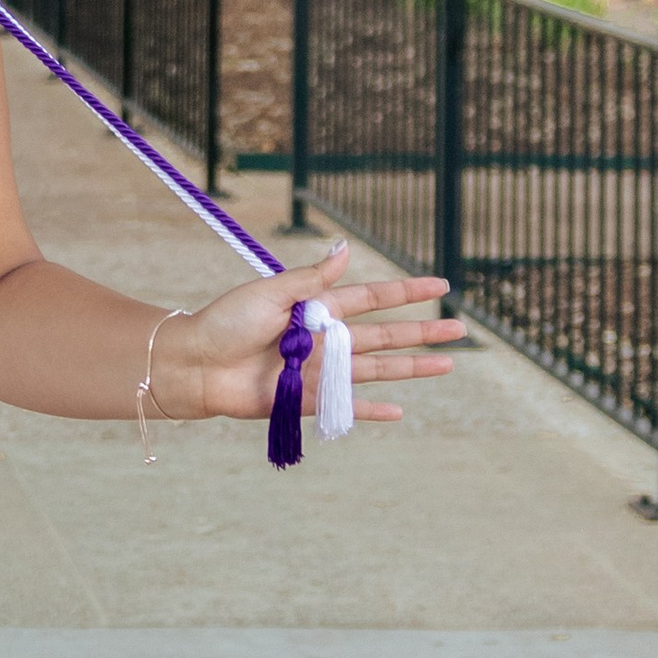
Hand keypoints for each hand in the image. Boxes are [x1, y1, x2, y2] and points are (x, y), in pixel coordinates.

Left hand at [161, 238, 463, 428]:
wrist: (196, 365)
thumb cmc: (227, 321)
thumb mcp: (272, 292)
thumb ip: (313, 278)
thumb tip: (346, 247)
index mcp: (317, 308)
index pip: (373, 299)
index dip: (406, 293)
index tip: (440, 286)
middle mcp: (324, 340)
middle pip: (385, 336)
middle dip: (423, 332)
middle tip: (460, 329)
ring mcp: (319, 372)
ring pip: (376, 370)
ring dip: (411, 368)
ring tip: (447, 365)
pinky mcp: (307, 401)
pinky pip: (347, 405)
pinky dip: (372, 409)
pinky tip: (400, 410)